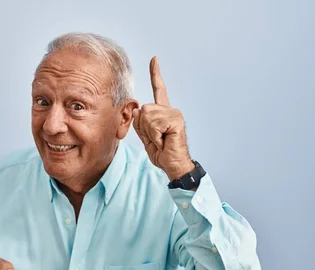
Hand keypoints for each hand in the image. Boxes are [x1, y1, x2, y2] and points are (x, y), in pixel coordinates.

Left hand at [132, 57, 194, 180]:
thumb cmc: (162, 153)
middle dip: (144, 127)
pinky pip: (155, 124)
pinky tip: (164, 141)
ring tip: (161, 140)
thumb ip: (140, 123)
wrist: (173, 165)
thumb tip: (137, 110)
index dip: (156, 74)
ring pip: (148, 116)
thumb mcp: (146, 136)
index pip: (159, 89)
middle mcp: (170, 110)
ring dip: (150, 133)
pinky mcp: (177, 120)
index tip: (154, 59)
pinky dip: (155, 136)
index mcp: (163, 112)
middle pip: (144, 109)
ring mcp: (175, 114)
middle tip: (156, 138)